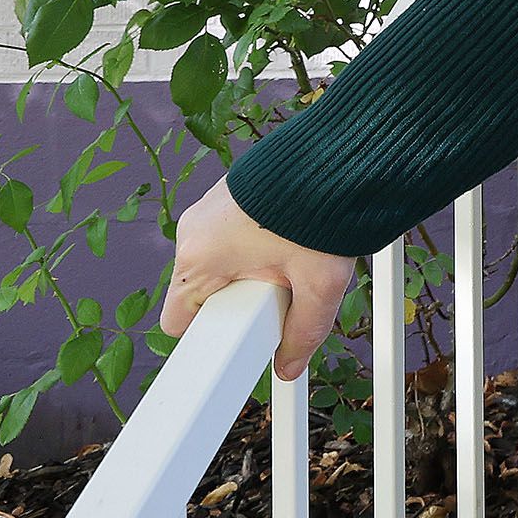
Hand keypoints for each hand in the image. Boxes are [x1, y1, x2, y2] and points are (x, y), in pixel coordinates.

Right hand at [160, 178, 353, 382]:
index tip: (238, 337)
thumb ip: (302, 332)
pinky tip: (289, 237)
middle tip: (277, 292)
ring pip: (219, 260)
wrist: (339, 152)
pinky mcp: (230, 192)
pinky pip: (232, 233)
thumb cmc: (323, 209)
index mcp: (198, 257)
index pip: (177, 320)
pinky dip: (255, 241)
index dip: (210, 335)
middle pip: (202, 290)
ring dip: (249, 268)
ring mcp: (209, 207)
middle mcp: (194, 230)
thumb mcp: (319, 284)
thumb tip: (289, 365)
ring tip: (290, 259)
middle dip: (237, 299)